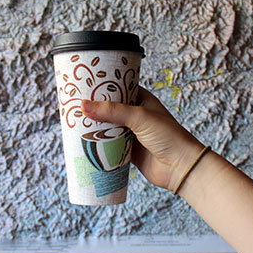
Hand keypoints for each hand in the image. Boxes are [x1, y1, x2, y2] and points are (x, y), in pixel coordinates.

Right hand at [81, 87, 203, 191]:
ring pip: (107, 128)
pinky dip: (98, 146)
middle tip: (72, 104)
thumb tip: (84, 106)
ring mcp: (132, 134)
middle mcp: (136, 115)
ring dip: (94, 128)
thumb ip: (112, 111)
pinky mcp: (128, 151)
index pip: (118, 87)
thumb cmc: (168, 136)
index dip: (102, 86)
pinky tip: (83, 143)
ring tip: (73, 122)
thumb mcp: (139, 117)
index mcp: (142, 100)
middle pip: (109, 109)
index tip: (83, 84)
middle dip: (94, 109)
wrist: (181, 168)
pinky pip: (109, 146)